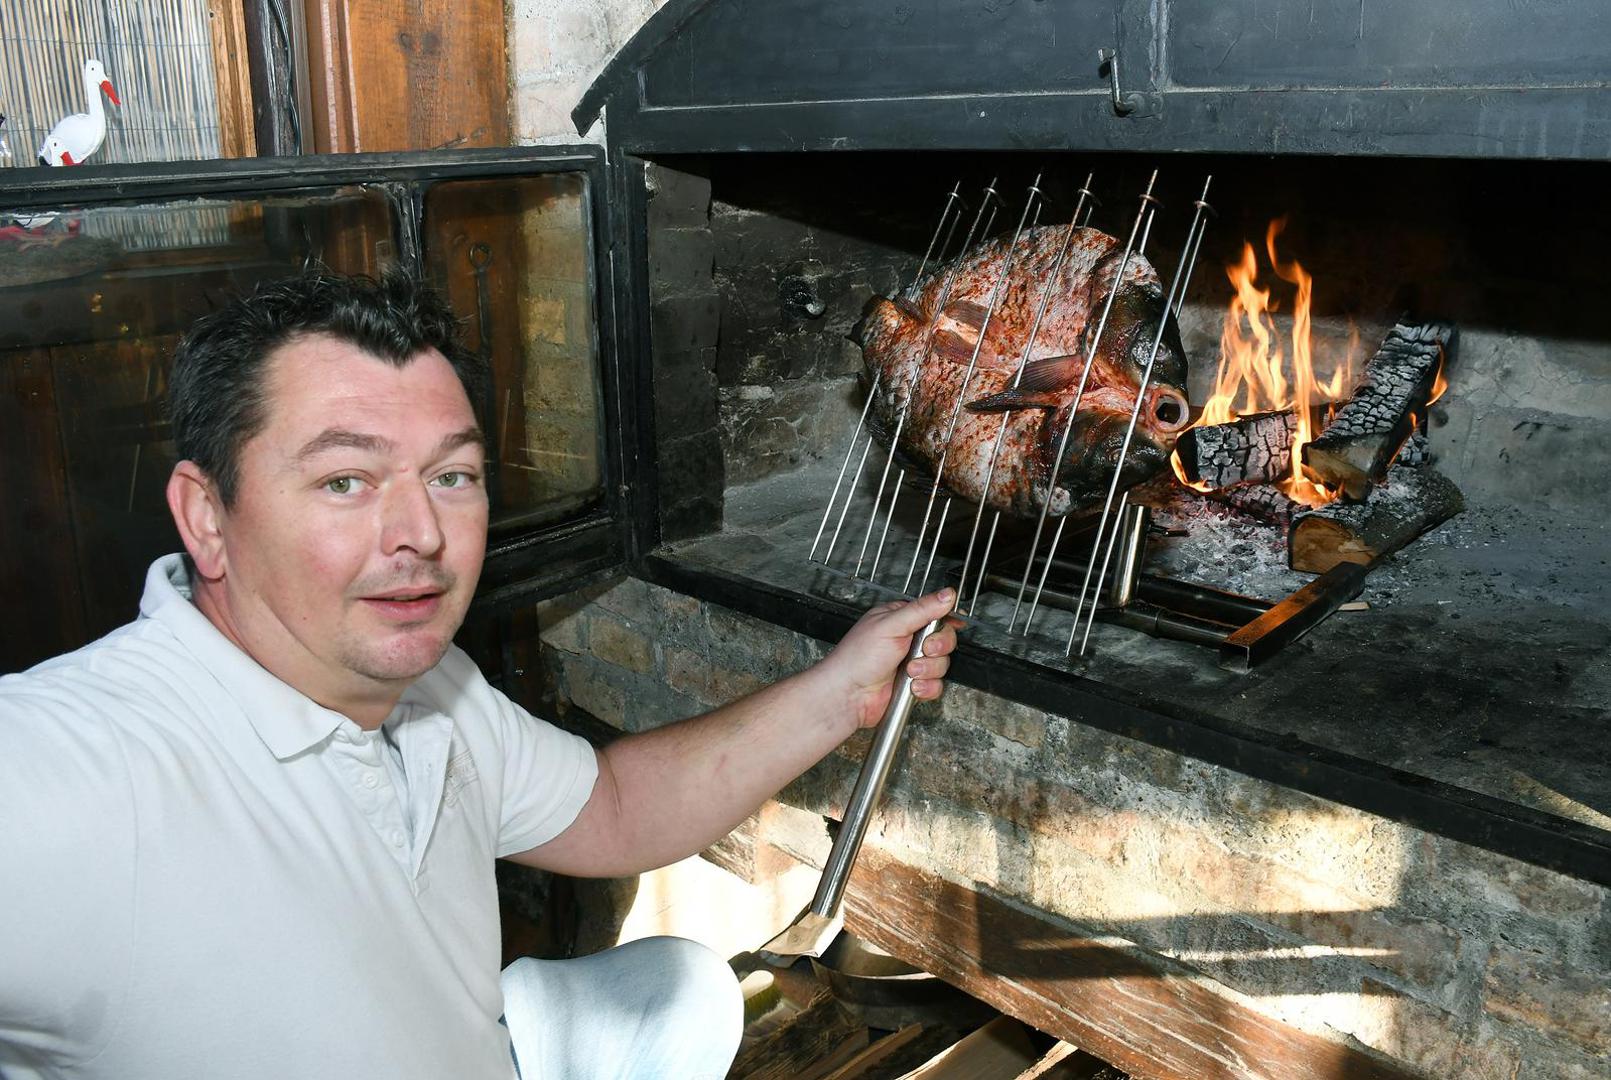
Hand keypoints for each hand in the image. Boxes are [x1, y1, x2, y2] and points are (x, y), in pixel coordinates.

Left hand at [819, 588, 962, 730]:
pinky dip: (927, 687)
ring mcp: (911, 663)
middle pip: (943, 639)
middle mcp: (907, 640)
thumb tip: (947, 595)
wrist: (849, 695)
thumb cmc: (857, 658)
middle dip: (936, 648)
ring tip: (908, 670)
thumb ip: (922, 609)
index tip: (942, 628)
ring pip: (941, 664)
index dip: (943, 622)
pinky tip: (911, 685)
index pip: (935, 614)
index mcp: (901, 619)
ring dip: (928, 669)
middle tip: (922, 649)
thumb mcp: (891, 625)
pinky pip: (936, 685)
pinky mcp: (914, 684)